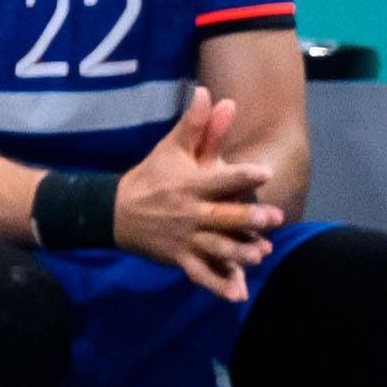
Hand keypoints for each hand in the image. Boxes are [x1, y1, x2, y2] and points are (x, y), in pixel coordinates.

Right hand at [110, 91, 283, 299]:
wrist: (113, 212)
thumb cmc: (151, 177)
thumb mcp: (171, 149)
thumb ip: (196, 125)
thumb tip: (210, 93)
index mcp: (190, 185)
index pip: (219, 179)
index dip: (241, 175)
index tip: (264, 173)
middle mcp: (189, 213)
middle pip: (221, 216)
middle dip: (247, 218)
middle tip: (273, 218)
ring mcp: (184, 239)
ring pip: (215, 247)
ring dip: (238, 252)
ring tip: (260, 254)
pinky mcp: (179, 258)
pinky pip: (200, 273)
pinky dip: (218, 284)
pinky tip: (237, 293)